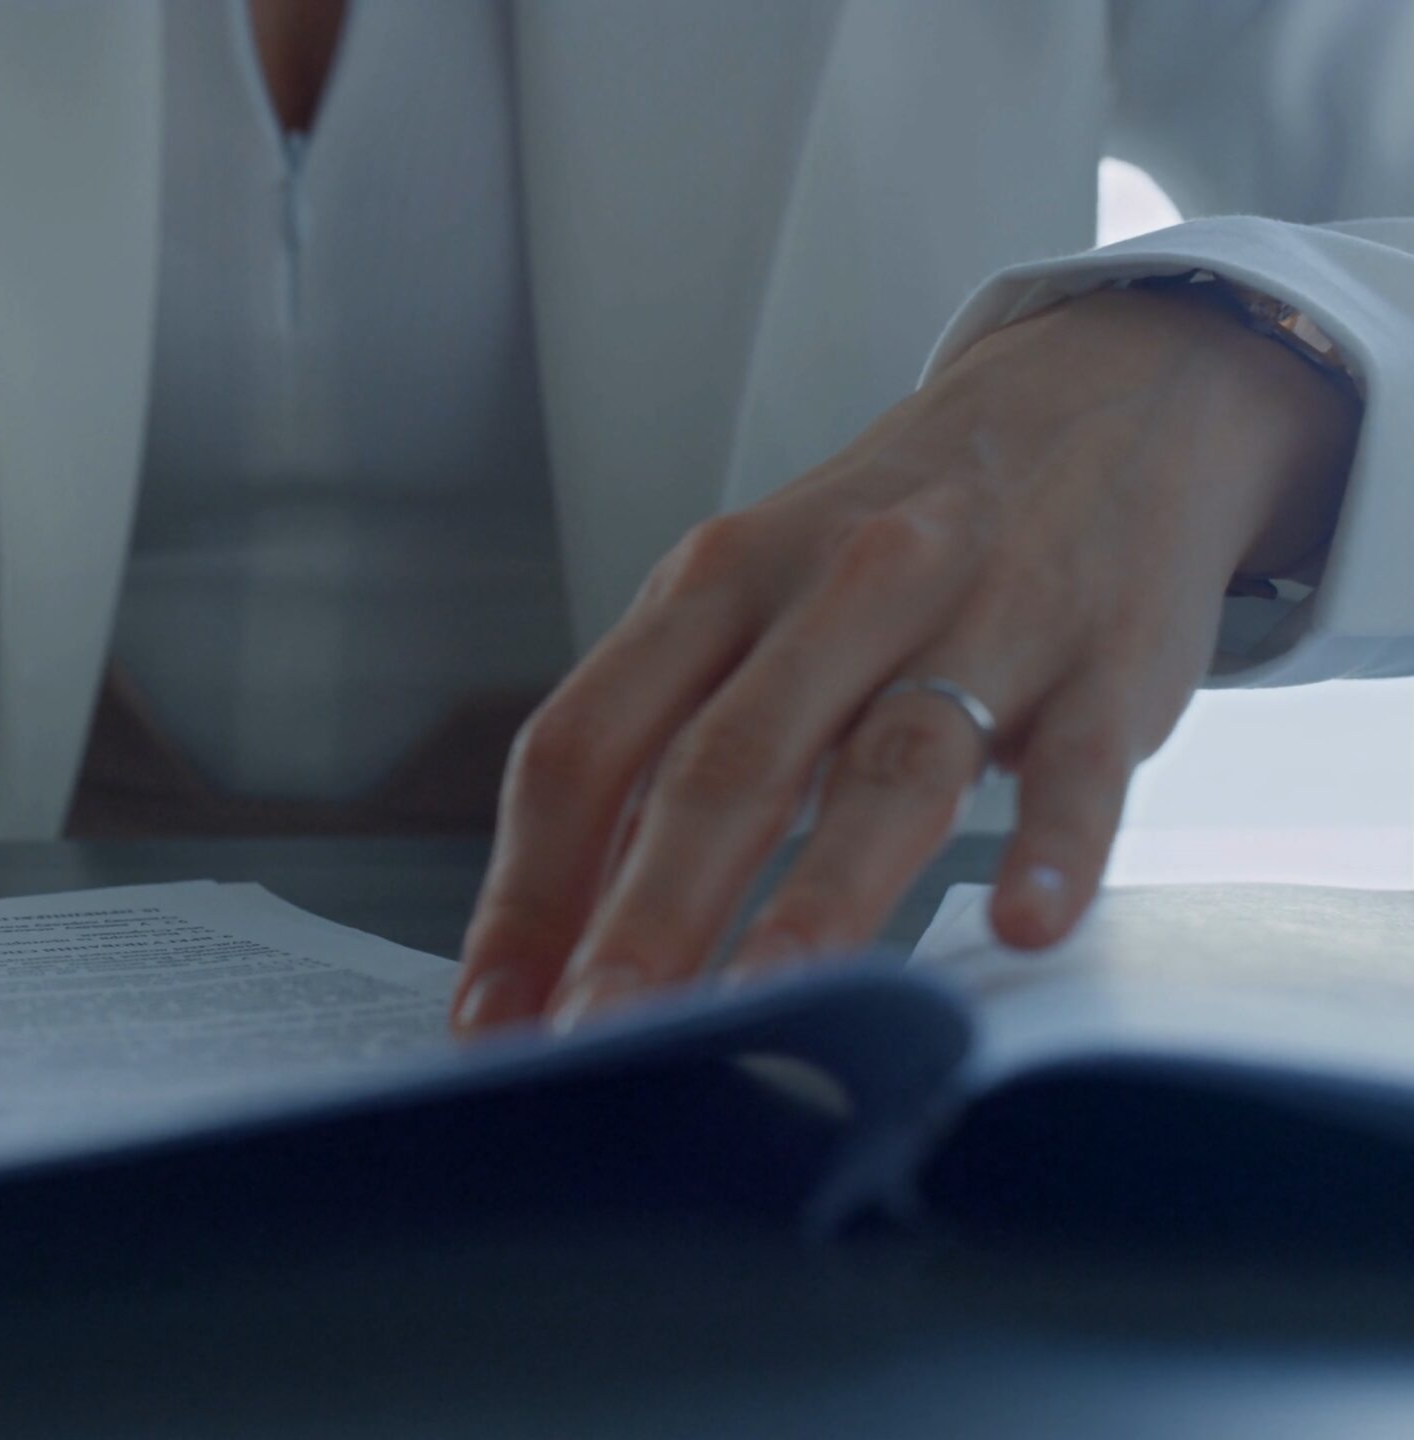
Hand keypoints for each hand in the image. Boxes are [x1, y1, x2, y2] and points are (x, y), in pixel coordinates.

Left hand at [454, 287, 1359, 1033]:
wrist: (1095, 398)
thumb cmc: (884, 546)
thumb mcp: (748, 608)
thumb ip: (661, 758)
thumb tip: (557, 941)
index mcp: (709, 586)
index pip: (584, 743)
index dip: (529, 888)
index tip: (494, 1017)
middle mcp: (830, 592)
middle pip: (718, 768)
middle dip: (647, 916)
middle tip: (597, 1042)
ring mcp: (976, 619)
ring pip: (884, 768)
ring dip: (818, 898)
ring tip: (767, 1007)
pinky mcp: (1107, 657)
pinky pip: (1077, 760)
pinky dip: (1053, 843)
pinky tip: (1022, 924)